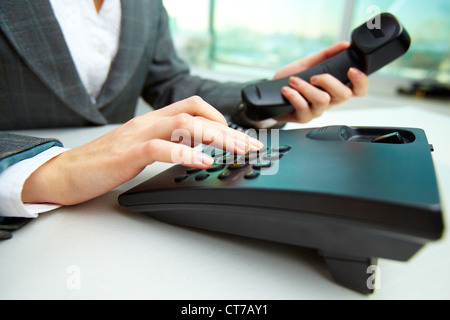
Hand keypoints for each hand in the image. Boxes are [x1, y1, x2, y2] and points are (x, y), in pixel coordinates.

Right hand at [22, 96, 262, 205]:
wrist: (67, 173)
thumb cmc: (106, 163)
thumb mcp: (142, 149)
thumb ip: (167, 145)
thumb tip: (198, 154)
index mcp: (154, 121)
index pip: (194, 107)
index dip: (221, 118)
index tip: (240, 137)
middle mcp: (149, 123)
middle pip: (197, 115)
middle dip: (229, 130)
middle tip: (251, 146)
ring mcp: (138, 135)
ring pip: (184, 125)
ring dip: (216, 137)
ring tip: (237, 151)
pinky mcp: (127, 154)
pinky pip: (161, 148)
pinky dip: (186, 154)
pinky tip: (203, 163)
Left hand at [273, 42, 368, 123]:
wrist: (272, 94)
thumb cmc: (293, 79)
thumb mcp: (309, 64)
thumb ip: (327, 55)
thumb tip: (345, 45)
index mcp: (335, 88)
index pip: (358, 90)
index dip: (361, 81)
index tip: (351, 70)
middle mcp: (330, 101)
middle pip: (344, 95)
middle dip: (328, 81)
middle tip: (313, 76)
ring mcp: (317, 110)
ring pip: (322, 100)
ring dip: (305, 87)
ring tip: (293, 80)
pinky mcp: (304, 117)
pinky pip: (303, 107)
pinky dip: (293, 95)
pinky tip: (286, 89)